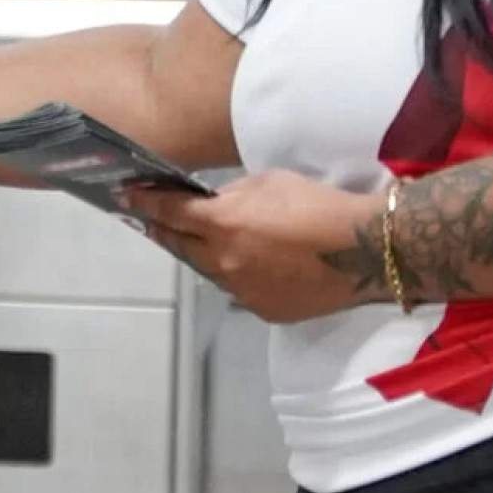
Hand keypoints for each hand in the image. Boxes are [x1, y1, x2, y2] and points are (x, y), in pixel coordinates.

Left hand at [122, 172, 386, 323]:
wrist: (366, 249)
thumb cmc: (318, 204)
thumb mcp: (269, 182)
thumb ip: (232, 195)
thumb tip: (214, 204)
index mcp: (222, 224)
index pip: (170, 212)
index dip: (145, 202)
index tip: (126, 196)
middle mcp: (223, 261)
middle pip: (180, 245)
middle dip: (165, 230)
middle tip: (154, 219)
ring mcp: (241, 290)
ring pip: (208, 270)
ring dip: (203, 254)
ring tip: (208, 242)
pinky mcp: (262, 311)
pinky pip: (238, 289)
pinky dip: (235, 275)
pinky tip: (249, 265)